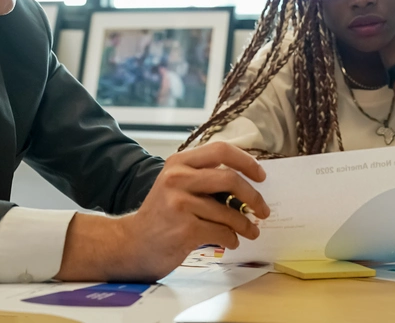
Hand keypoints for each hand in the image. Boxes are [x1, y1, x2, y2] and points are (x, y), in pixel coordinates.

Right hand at [56, 142, 269, 281]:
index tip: (261, 176)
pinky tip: (231, 242)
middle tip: (263, 209)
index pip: (221, 150)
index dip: (246, 161)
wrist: (130, 244)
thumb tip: (247, 183)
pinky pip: (221, 231)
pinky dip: (232, 238)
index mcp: (179, 162)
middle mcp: (178, 178)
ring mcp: (180, 203)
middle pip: (230, 178)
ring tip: (251, 231)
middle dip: (253, 196)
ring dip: (245, 224)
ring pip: (228, 211)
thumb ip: (204, 178)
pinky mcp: (184, 228)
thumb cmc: (161, 216)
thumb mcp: (176, 186)